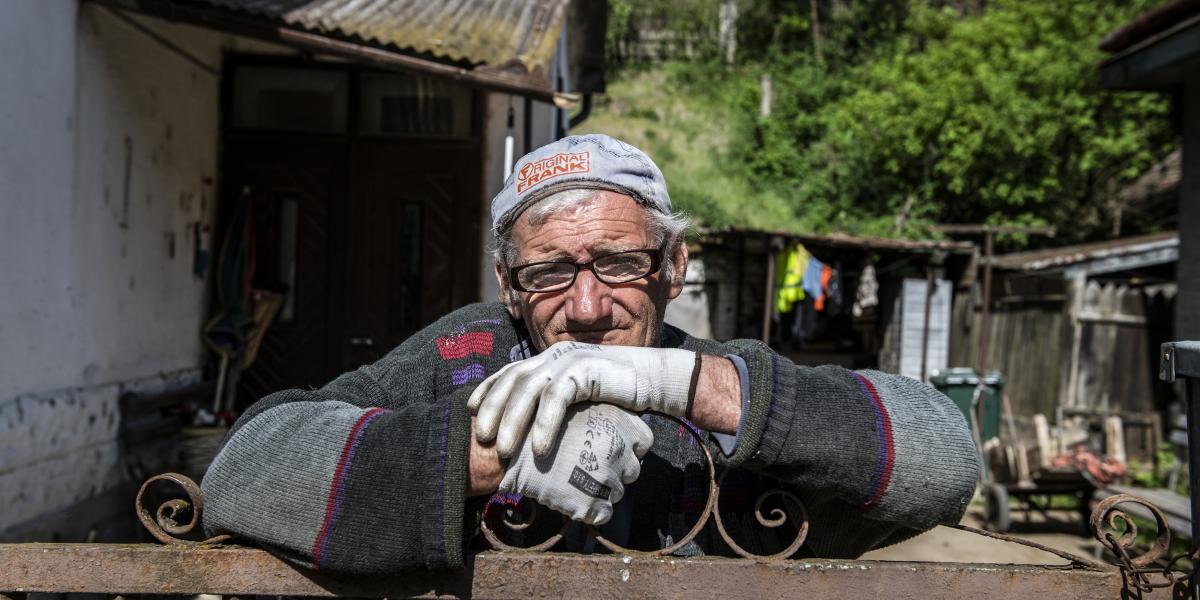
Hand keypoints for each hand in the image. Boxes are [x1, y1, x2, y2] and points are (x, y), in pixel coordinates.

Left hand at [468, 341, 696, 456]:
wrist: (655, 379)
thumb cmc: (618, 393)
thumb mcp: (581, 397)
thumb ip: (559, 404)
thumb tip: (536, 435)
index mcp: (550, 358)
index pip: (511, 371)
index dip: (488, 389)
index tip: (471, 411)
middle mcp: (555, 355)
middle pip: (513, 379)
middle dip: (492, 408)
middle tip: (480, 437)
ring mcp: (569, 360)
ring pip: (529, 389)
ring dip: (512, 421)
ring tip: (502, 450)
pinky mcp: (585, 369)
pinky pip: (556, 398)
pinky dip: (544, 424)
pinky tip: (538, 449)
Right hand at [499, 403, 653, 524]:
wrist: (506, 445)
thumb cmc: (535, 422)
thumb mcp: (572, 404)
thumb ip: (598, 414)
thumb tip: (613, 427)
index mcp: (619, 421)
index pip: (644, 440)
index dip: (626, 445)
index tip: (606, 445)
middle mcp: (620, 449)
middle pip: (633, 468)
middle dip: (615, 469)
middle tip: (586, 464)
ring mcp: (608, 477)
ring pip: (617, 491)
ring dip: (600, 489)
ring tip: (573, 479)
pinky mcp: (593, 503)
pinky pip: (603, 514)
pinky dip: (590, 510)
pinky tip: (571, 497)